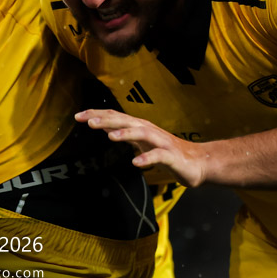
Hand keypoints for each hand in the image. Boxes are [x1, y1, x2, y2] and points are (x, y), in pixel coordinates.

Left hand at [76, 109, 208, 187]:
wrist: (198, 163)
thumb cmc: (168, 153)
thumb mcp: (142, 143)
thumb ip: (126, 135)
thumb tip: (105, 127)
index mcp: (140, 127)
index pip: (116, 117)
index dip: (97, 114)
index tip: (78, 116)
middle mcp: (150, 131)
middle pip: (126, 121)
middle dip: (107, 120)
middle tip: (88, 121)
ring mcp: (161, 142)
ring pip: (142, 134)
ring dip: (126, 134)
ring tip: (110, 137)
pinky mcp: (172, 156)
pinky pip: (158, 156)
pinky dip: (147, 158)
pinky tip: (136, 163)